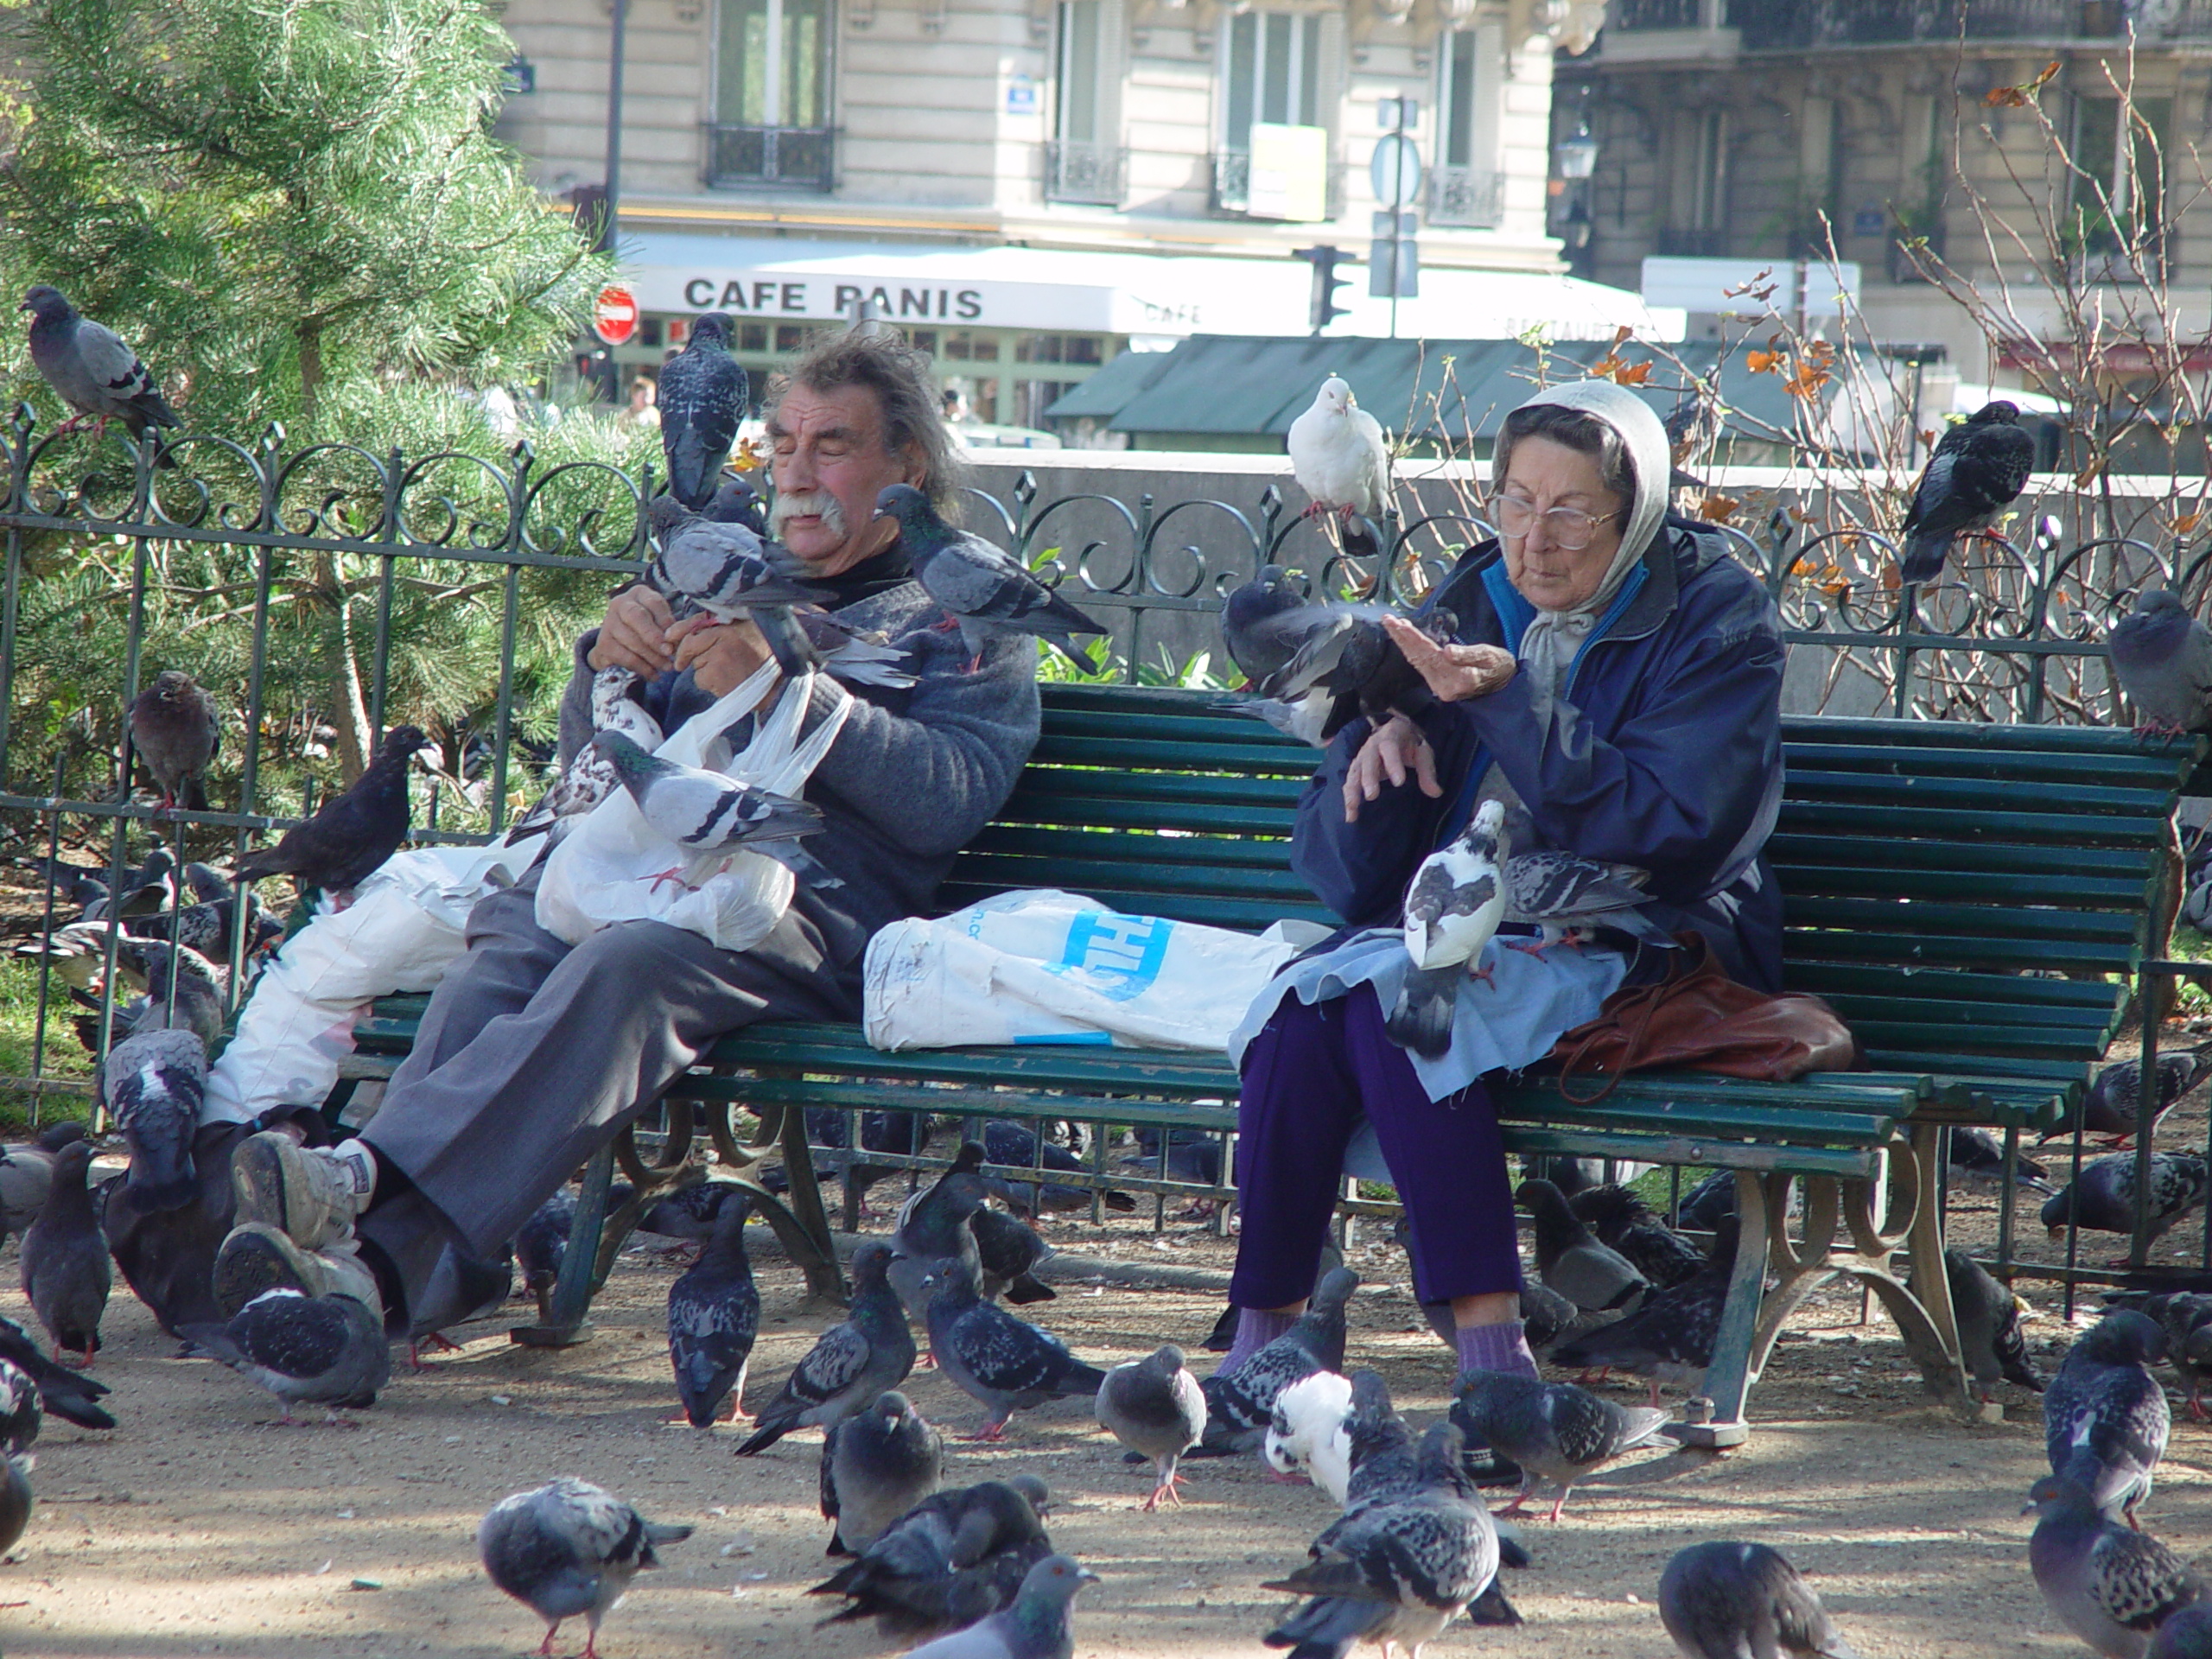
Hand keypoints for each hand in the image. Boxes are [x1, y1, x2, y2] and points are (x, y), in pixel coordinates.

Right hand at [589, 586, 676, 676]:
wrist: (619, 645)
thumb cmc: (648, 629)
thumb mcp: (660, 622)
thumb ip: (669, 627)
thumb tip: (675, 639)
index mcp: (639, 594)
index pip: (654, 602)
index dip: (666, 620)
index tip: (675, 637)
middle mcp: (620, 604)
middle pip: (637, 617)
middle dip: (655, 637)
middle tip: (669, 653)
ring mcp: (609, 622)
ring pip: (632, 639)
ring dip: (652, 657)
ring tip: (666, 667)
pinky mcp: (604, 643)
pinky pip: (625, 657)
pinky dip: (642, 668)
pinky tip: (654, 675)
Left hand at [672, 616, 772, 697]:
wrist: (778, 679)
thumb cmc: (760, 652)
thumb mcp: (739, 628)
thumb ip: (710, 624)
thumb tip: (674, 633)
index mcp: (728, 626)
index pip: (693, 626)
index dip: (679, 633)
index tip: (671, 639)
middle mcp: (722, 640)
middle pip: (689, 646)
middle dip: (689, 655)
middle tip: (699, 661)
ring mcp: (718, 659)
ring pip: (695, 665)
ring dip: (704, 669)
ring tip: (727, 670)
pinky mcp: (716, 678)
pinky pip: (700, 680)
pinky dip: (709, 682)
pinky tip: (726, 680)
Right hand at [1343, 714, 1439, 821]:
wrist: (1394, 731)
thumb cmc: (1410, 744)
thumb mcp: (1423, 752)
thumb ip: (1427, 771)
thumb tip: (1436, 793)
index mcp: (1390, 738)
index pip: (1390, 749)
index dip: (1393, 764)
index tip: (1399, 782)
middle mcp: (1372, 746)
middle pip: (1368, 761)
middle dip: (1368, 778)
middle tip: (1372, 796)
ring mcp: (1361, 758)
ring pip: (1354, 773)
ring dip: (1353, 791)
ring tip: (1353, 809)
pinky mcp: (1356, 770)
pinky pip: (1349, 783)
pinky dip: (1348, 799)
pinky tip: (1350, 816)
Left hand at [1382, 615, 1515, 702]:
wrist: (1502, 687)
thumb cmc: (1499, 667)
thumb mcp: (1491, 657)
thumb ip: (1468, 655)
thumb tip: (1447, 651)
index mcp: (1459, 678)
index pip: (1431, 654)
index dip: (1413, 637)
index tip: (1399, 623)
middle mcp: (1444, 686)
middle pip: (1418, 657)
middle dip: (1401, 637)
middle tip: (1387, 620)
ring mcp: (1439, 687)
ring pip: (1417, 661)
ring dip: (1403, 643)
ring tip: (1392, 625)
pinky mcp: (1437, 684)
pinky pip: (1420, 665)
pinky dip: (1410, 650)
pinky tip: (1403, 639)